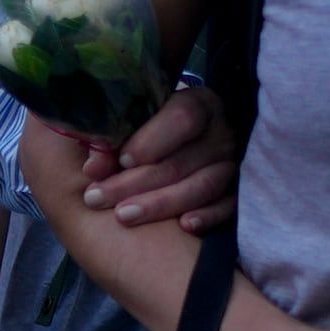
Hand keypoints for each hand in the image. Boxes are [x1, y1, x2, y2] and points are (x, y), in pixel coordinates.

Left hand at [81, 83, 234, 232]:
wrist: (152, 164)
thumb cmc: (127, 143)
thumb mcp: (116, 135)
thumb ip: (105, 144)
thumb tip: (94, 167)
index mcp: (195, 104)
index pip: (183, 116)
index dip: (150, 140)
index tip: (121, 161)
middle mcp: (218, 131)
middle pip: (182, 159)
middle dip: (135, 182)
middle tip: (96, 198)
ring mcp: (230, 163)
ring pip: (203, 185)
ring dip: (161, 203)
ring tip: (123, 216)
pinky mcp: (235, 192)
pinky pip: (228, 206)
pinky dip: (208, 216)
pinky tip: (185, 226)